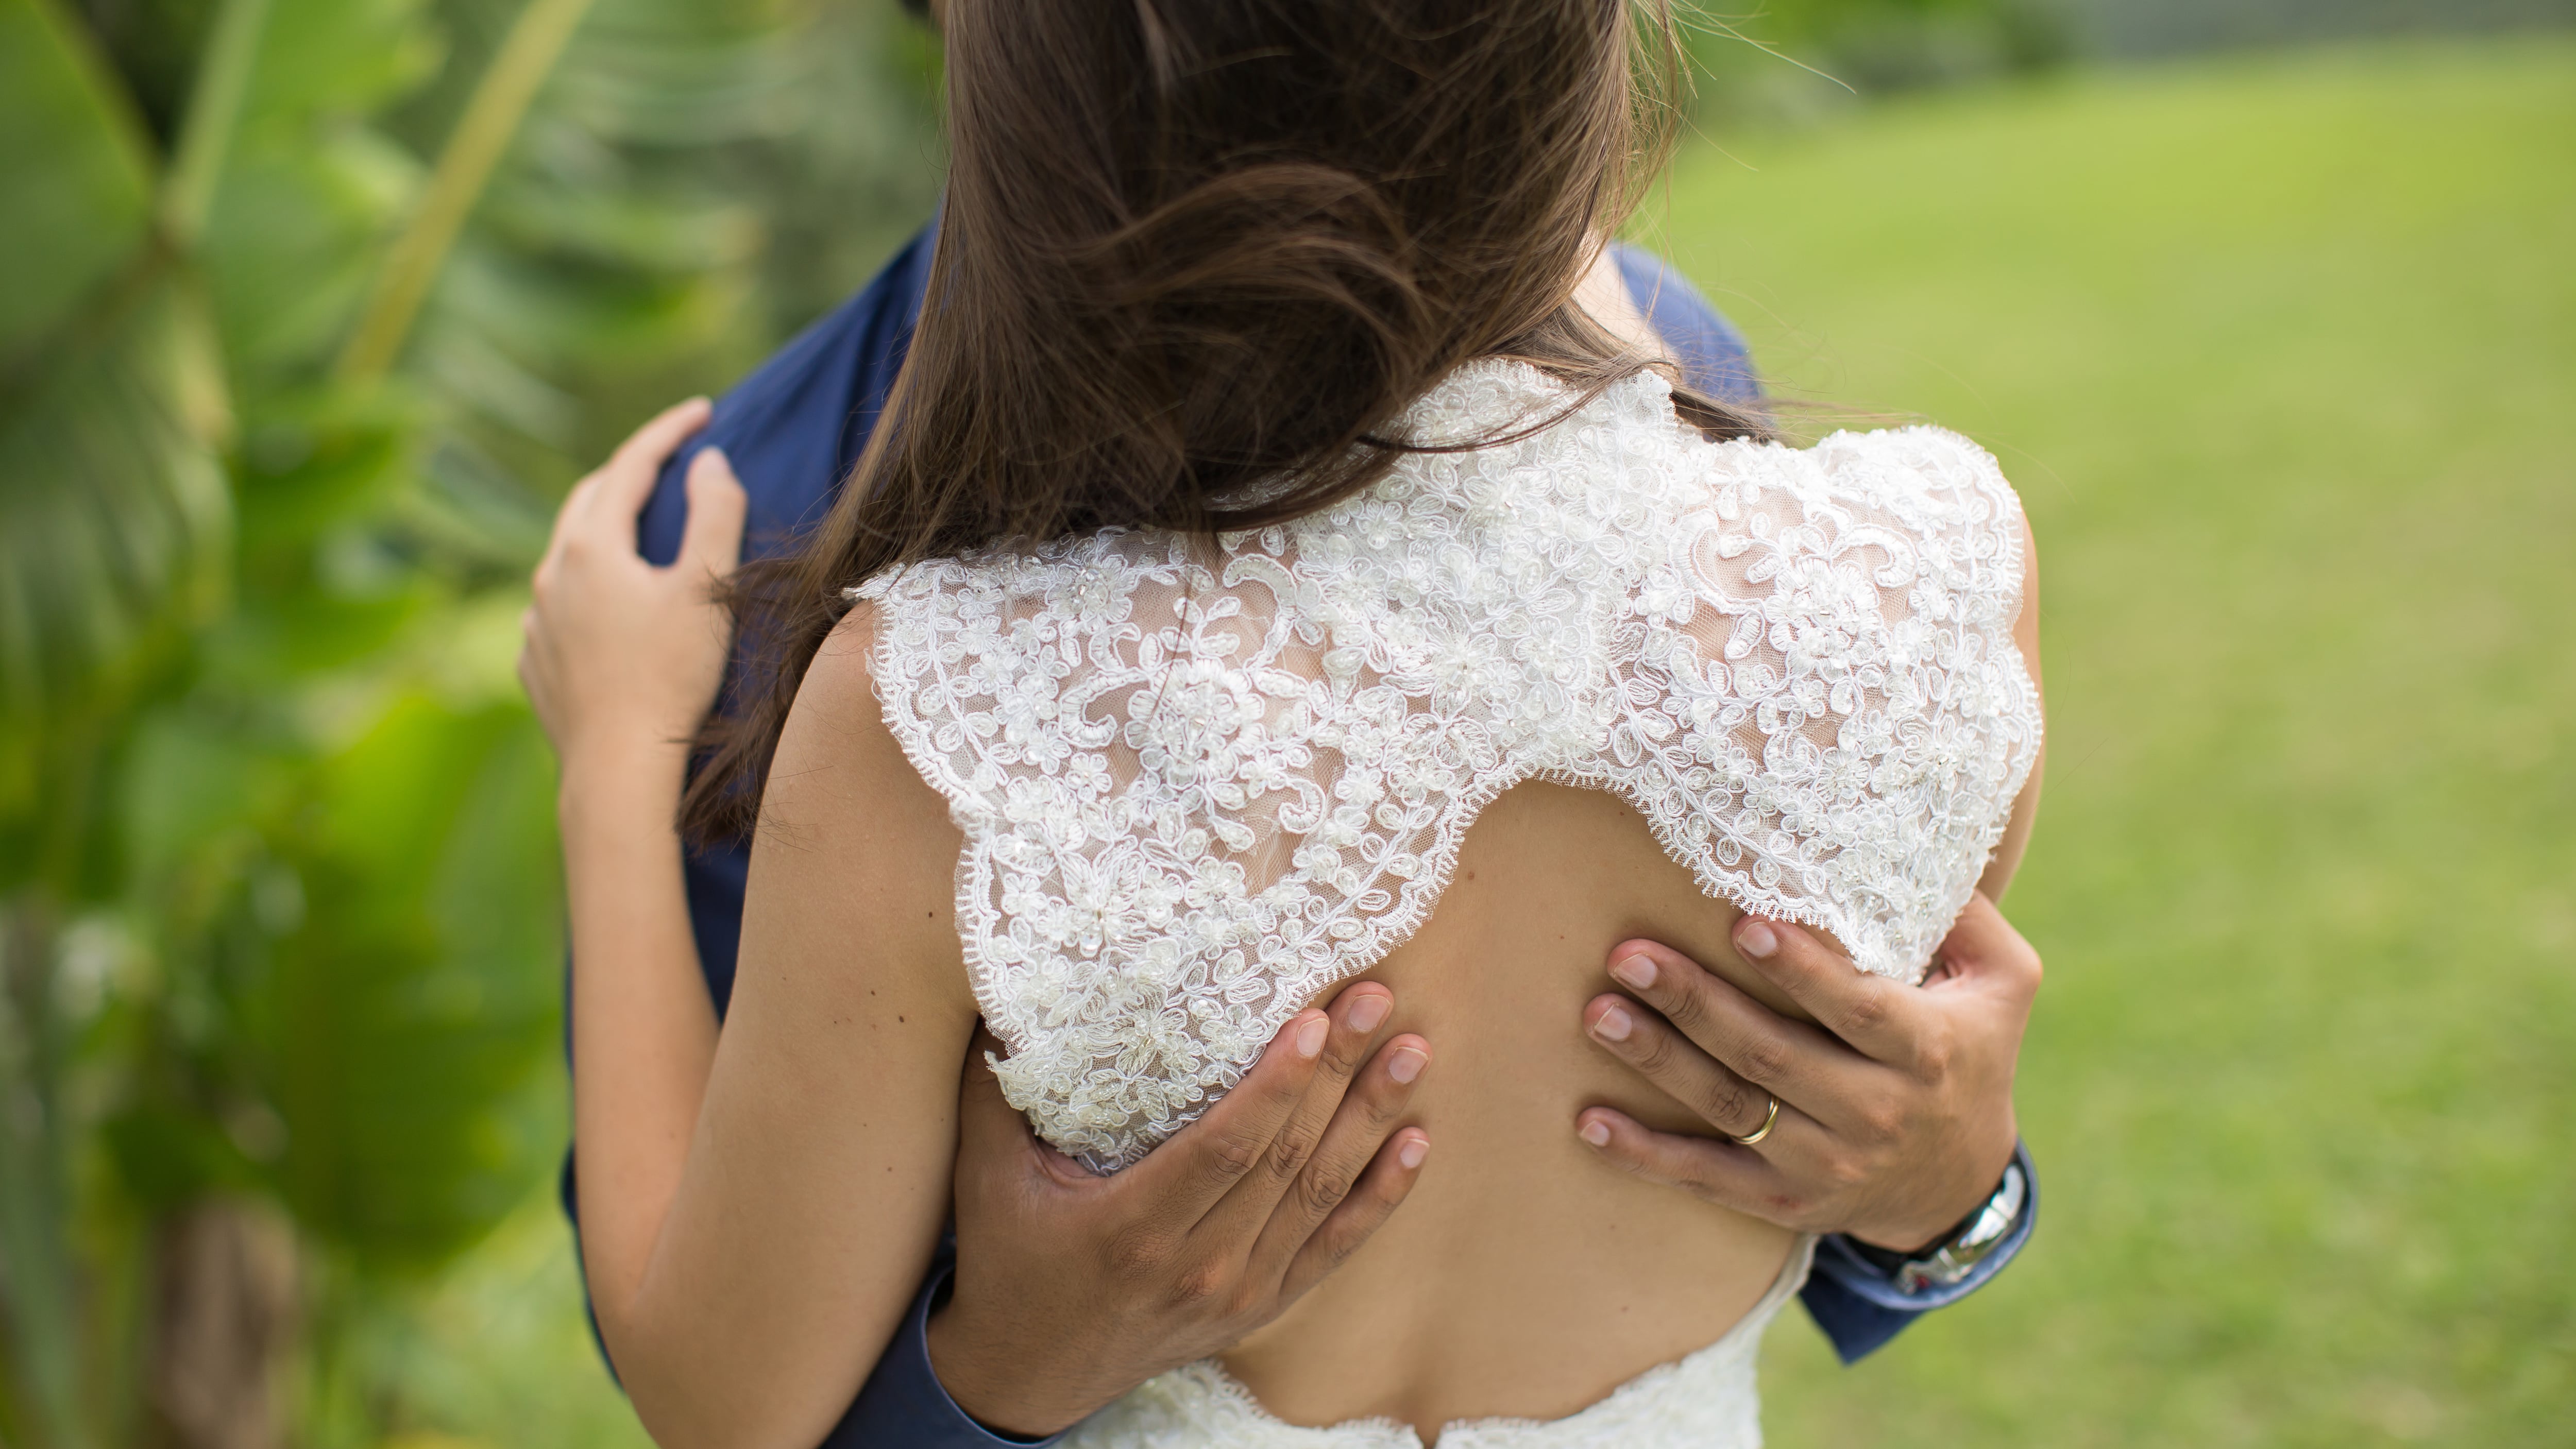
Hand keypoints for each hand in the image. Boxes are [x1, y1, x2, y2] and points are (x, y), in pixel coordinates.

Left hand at [518, 398, 746, 784]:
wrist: (618, 769)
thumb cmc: (670, 677)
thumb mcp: (706, 589)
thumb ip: (713, 515)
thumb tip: (710, 462)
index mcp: (590, 546)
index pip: (630, 465)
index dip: (667, 431)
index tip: (703, 409)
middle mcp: (550, 574)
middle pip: (589, 501)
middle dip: (629, 473)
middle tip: (668, 460)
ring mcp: (534, 620)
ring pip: (568, 555)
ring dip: (603, 531)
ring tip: (637, 530)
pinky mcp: (534, 661)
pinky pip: (557, 605)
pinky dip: (586, 586)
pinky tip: (606, 603)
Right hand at [929, 983, 1432, 1437]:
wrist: (1027, 1375)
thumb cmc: (1009, 1258)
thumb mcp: (987, 1174)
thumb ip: (995, 1086)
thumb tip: (1005, 993)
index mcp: (1134, 1228)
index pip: (1227, 1147)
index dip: (1278, 1084)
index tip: (1314, 1018)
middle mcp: (1198, 1265)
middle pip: (1286, 1157)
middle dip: (1338, 1073)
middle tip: (1378, 1001)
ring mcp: (1238, 1291)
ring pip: (1319, 1194)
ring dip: (1371, 1120)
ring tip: (1413, 1053)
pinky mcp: (1261, 1306)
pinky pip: (1334, 1247)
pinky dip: (1380, 1197)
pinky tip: (1414, 1143)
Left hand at [1577, 894, 2037, 1251]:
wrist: (1960, 1182)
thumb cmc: (1970, 1051)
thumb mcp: (2002, 984)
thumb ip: (1968, 918)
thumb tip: (1919, 846)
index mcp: (1926, 1050)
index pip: (1857, 1007)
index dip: (1800, 970)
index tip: (1741, 923)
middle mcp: (1876, 1113)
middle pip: (1773, 1056)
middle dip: (1696, 1004)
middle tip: (1630, 958)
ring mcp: (1828, 1164)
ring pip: (1732, 1110)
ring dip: (1660, 1062)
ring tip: (1600, 1014)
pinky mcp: (1787, 1201)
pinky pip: (1708, 1178)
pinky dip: (1646, 1155)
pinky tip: (1590, 1121)